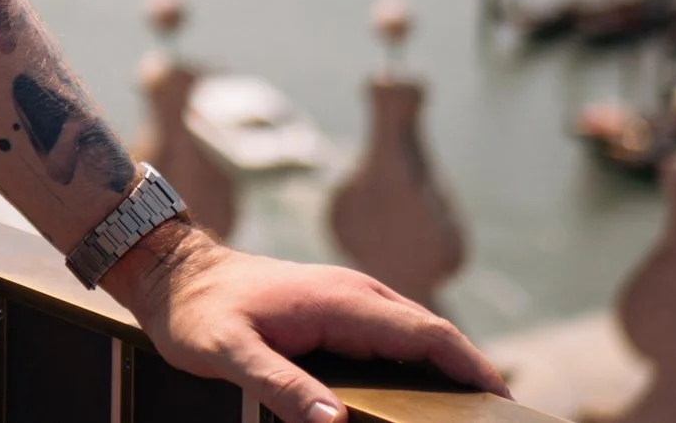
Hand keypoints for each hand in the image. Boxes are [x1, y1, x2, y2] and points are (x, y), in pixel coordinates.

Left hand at [100, 222, 509, 422]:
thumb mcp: (227, 353)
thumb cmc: (194, 312)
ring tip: (471, 418)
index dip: (474, 369)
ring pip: (416, 333)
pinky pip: (393, 334)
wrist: (169, 267)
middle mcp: (354, 292)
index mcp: (343, 301)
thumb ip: (280, 384)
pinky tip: (421, 396)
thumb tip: (336, 422)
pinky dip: (420, 361)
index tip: (506, 405)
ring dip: (449, 368)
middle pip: (434, 334)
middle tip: (498, 422)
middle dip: (473, 375)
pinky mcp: (335, 305)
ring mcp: (346, 295)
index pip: (429, 335)